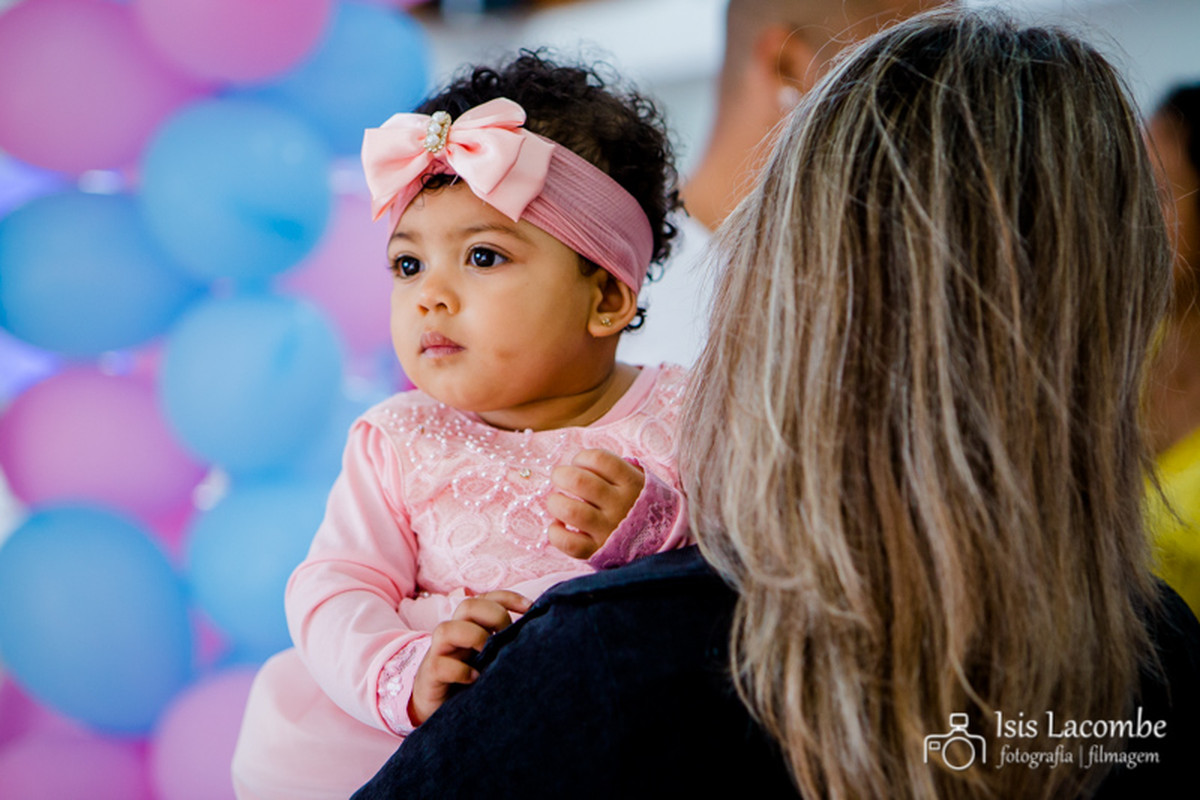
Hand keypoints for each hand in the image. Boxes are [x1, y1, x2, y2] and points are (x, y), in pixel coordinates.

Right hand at [408, 591, 530, 725]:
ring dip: (473, 636)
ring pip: (446, 629)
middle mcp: (454, 634)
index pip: (487, 599)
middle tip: (507, 636)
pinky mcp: (430, 675)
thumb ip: (505, 645)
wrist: (438, 710)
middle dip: (493, 615)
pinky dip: (460, 670)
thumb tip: (538, 636)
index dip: (508, 598)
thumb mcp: (490, 659)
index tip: (531, 608)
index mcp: (470, 626)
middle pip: (468, 605)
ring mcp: (439, 653)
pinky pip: (440, 665)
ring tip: (488, 653)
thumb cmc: (470, 681)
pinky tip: (475, 678)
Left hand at [546, 449, 644, 558]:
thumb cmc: (638, 505)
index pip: (598, 459)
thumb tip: (577, 465)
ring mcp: (608, 530)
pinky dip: (555, 533)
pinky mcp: (597, 551)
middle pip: (579, 481)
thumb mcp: (638, 481)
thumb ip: (613, 470)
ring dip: (555, 502)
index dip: (581, 458)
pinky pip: (568, 542)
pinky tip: (558, 526)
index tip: (579, 464)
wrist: (662, 542)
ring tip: (557, 502)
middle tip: (560, 478)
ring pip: (570, 510)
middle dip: (560, 475)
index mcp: (631, 483)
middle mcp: (620, 505)